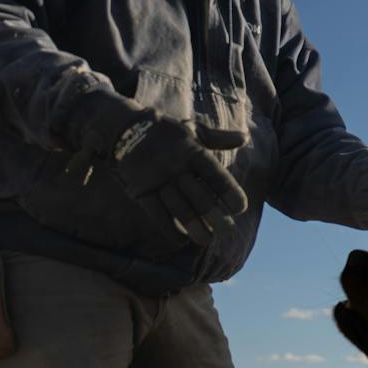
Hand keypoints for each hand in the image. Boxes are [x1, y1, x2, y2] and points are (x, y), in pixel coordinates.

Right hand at [112, 116, 248, 245]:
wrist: (123, 127)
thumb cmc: (165, 131)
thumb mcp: (192, 130)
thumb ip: (218, 138)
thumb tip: (245, 138)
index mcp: (193, 152)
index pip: (216, 175)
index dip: (229, 193)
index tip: (240, 209)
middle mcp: (176, 167)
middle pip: (199, 196)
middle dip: (215, 216)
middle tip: (228, 231)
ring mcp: (157, 179)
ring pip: (179, 208)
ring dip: (194, 227)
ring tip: (207, 240)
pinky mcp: (140, 190)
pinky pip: (156, 214)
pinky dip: (169, 229)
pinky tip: (181, 239)